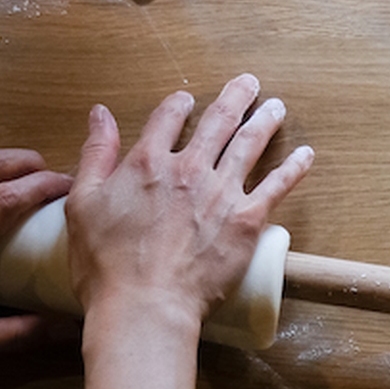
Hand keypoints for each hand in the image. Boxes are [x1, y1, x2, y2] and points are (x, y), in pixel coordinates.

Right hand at [66, 75, 311, 330]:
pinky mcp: (248, 220)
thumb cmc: (106, 264)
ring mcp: (222, 193)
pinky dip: (294, 167)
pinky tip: (306, 154)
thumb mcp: (83, 202)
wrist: (146, 304)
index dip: (179, 104)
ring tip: (276, 106)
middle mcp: (189, 169)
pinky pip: (278, 186)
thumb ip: (95, 153)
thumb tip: (100, 114)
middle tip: (249, 84)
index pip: (168, 118)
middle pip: (218, 122)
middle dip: (236, 98)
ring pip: (250, 145)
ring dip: (265, 121)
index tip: (188, 98)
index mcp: (148, 162)